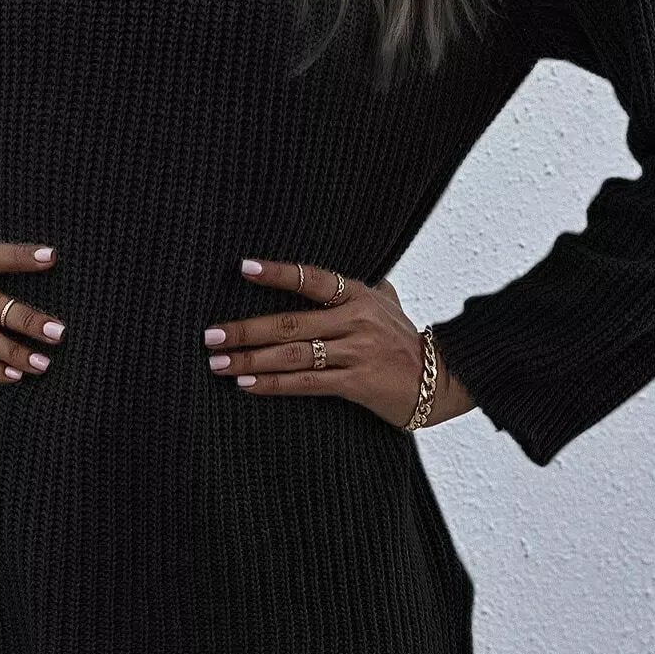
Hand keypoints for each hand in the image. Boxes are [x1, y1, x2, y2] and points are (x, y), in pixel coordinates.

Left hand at [202, 256, 474, 429]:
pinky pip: (307, 384)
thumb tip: (369, 277)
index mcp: (360, 296)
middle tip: (210, 334)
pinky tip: (248, 385)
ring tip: (218, 362)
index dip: (277, 273)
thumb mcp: (392, 307)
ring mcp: (356, 351)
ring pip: (293, 354)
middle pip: (290, 322)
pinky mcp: (357, 383)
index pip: (312, 278)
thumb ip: (373, 290)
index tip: (243, 267)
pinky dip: (274, 384)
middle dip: (245, 329)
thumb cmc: (410, 344)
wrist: (444, 382)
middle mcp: (355, 320)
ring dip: (250, 360)